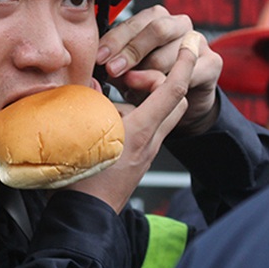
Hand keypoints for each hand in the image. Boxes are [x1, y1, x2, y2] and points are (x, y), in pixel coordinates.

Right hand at [71, 39, 197, 211]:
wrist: (84, 220)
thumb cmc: (79, 182)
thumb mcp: (80, 136)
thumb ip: (87, 105)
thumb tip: (91, 84)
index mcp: (138, 132)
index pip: (172, 91)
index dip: (184, 65)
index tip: (189, 47)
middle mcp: (149, 142)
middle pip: (176, 103)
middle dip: (168, 82)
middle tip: (140, 76)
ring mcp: (146, 154)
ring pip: (160, 118)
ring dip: (145, 103)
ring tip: (111, 105)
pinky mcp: (139, 163)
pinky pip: (146, 133)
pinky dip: (135, 121)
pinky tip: (107, 125)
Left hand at [96, 5, 222, 136]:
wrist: (181, 103)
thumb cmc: (148, 81)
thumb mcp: (126, 71)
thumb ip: (114, 63)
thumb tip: (95, 65)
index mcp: (155, 18)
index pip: (134, 22)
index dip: (114, 40)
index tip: (99, 58)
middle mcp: (178, 24)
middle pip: (155, 29)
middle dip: (131, 51)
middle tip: (113, 70)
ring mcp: (197, 41)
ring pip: (170, 54)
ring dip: (148, 72)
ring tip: (131, 85)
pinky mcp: (212, 62)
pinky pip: (189, 73)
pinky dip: (170, 83)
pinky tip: (156, 91)